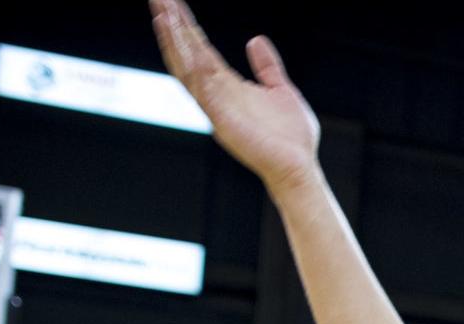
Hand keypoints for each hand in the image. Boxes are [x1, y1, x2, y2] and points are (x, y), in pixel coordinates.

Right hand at [150, 0, 321, 193]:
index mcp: (229, 86)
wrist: (300, 168)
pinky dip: (194, 70)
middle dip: (172, 26)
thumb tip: (255, 39)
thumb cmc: (291, 137)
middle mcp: (217, 95)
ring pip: (188, 69)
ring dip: (175, 42)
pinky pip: (204, 92)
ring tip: (164, 14)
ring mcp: (217, 108)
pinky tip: (187, 48)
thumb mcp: (281, 90)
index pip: (200, 50)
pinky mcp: (223, 121)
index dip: (187, 27)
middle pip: (187, 54)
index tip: (173, 3)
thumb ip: (267, 66)